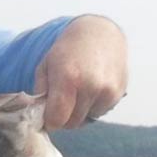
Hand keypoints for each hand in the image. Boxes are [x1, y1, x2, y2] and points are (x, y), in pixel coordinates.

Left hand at [34, 15, 128, 129]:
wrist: (98, 34)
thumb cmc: (67, 51)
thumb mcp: (44, 67)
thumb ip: (39, 94)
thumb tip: (38, 117)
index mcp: (68, 78)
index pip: (56, 119)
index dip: (49, 121)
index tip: (46, 114)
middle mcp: (91, 86)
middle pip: (71, 123)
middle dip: (62, 118)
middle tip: (59, 103)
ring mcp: (107, 90)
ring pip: (85, 120)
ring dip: (77, 113)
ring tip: (75, 93)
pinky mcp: (118, 93)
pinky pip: (99, 113)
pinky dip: (91, 108)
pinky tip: (88, 90)